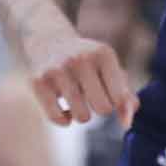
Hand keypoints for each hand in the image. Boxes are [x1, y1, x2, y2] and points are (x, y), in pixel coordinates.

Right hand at [21, 33, 137, 127]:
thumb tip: (126, 123)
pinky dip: (64, 120)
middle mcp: (81, 59)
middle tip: (93, 96)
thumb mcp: (110, 70)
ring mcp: (58, 70)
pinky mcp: (38, 82)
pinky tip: (65, 109)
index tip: (109, 94)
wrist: (49, 41)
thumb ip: (125, 96)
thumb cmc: (88, 62)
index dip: (116, 103)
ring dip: (83, 115)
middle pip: (103, 109)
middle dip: (101, 108)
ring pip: (82, 117)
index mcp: (104, 55)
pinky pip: (57, 118)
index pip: (119, 97)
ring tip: (79, 101)